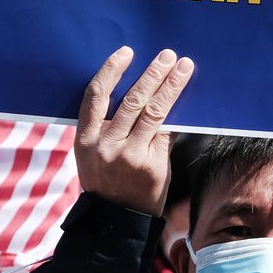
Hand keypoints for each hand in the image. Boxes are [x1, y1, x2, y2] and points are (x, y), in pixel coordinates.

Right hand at [75, 47, 194, 214]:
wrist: (116, 219)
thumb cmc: (105, 180)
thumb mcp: (92, 153)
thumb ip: (107, 126)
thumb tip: (139, 89)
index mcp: (85, 138)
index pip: (96, 95)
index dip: (111, 70)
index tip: (126, 53)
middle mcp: (106, 145)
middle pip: (132, 100)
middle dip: (152, 74)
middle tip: (167, 56)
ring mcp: (130, 156)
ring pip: (154, 112)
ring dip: (171, 86)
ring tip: (184, 68)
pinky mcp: (152, 165)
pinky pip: (167, 132)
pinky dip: (177, 114)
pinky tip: (187, 99)